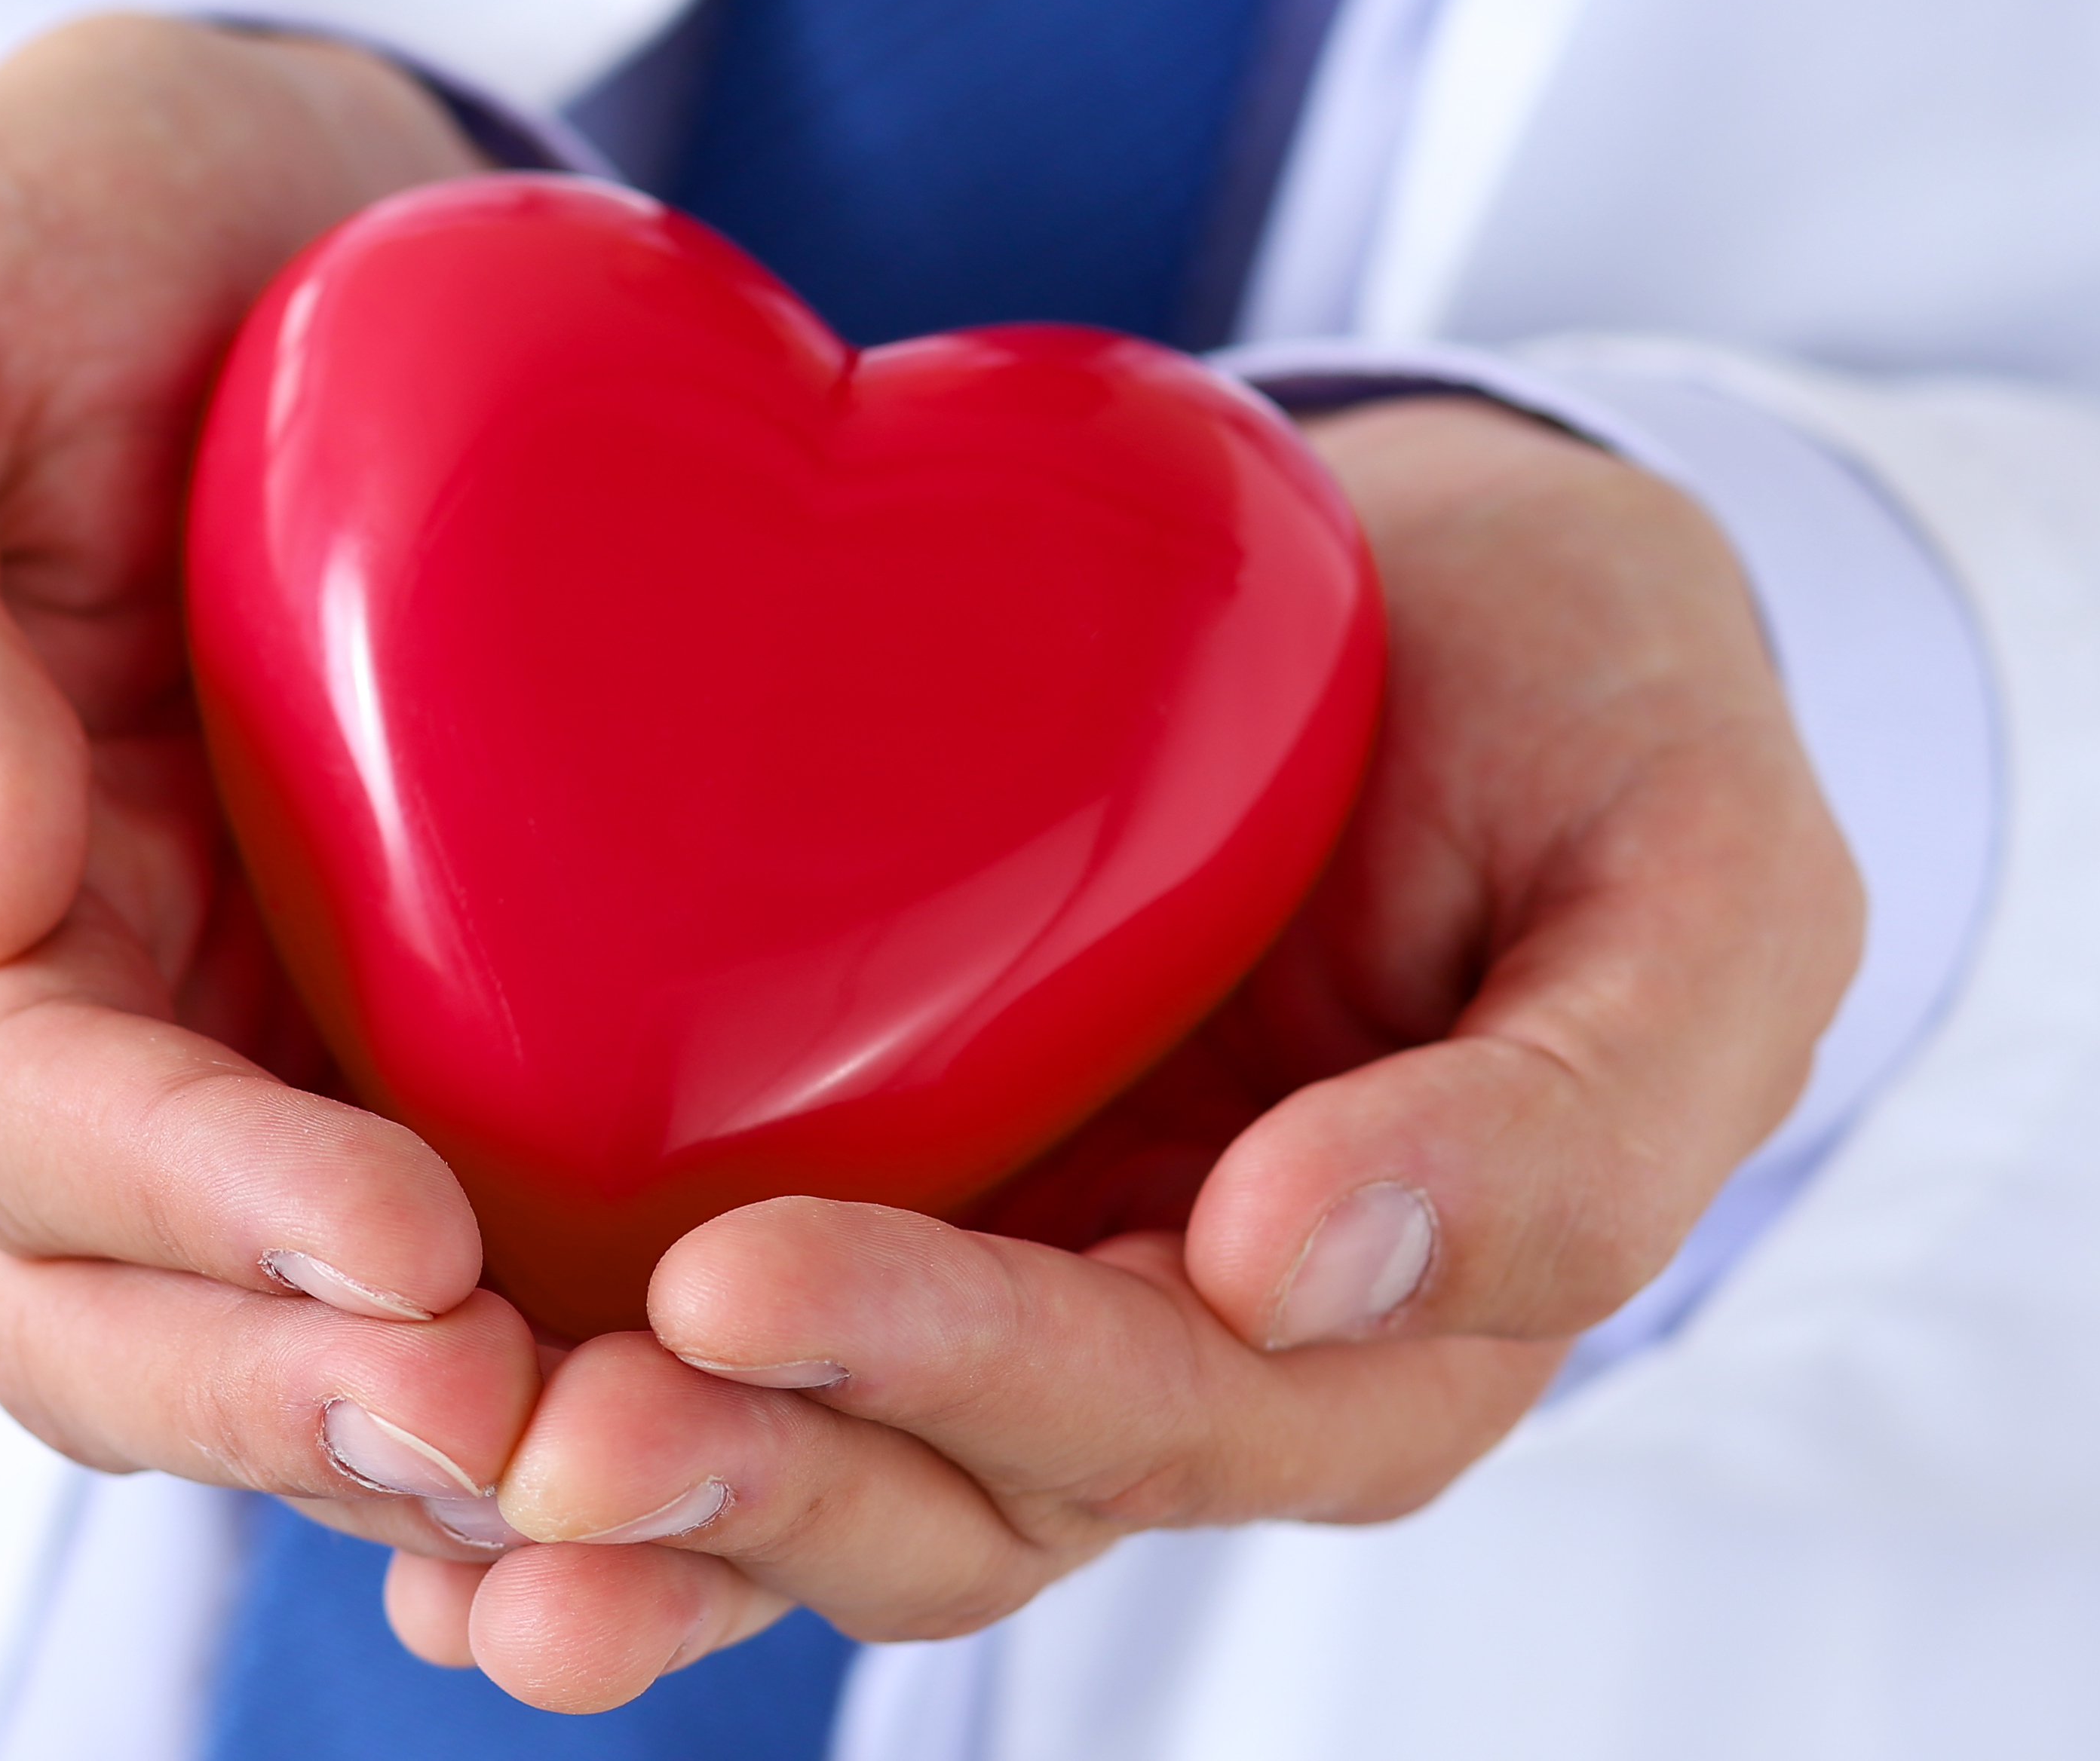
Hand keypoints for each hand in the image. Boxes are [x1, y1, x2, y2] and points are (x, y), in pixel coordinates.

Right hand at [0, 18, 541, 1553]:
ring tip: (639, 1456)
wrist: (286, 224)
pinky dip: (565, 1337)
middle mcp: (82, 1014)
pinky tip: (714, 1380)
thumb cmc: (66, 242)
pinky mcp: (427, 1024)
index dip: (192, 1209)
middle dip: (309, 1393)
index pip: (23, 1118)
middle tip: (533, 1425)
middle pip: (130, 1303)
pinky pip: (477, 1235)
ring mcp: (250, 1038)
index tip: (403, 1252)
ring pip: (295, 1330)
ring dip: (447, 1428)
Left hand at [379, 396, 1864, 1704]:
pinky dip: (585, 1393)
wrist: (1464, 596)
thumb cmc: (1602, 723)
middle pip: (953, 1488)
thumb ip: (1571, 1117)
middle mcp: (1176, 1347)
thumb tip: (1317, 1269)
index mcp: (1378, 1324)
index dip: (957, 1369)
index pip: (1158, 1407)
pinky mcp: (901, 1177)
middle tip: (544, 1452)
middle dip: (752, 1479)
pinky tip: (408, 1416)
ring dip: (633, 1502)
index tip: (746, 1281)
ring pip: (818, 1457)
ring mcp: (1024, 1276)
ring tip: (441, 1492)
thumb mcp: (1692, 886)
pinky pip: (736, 1335)